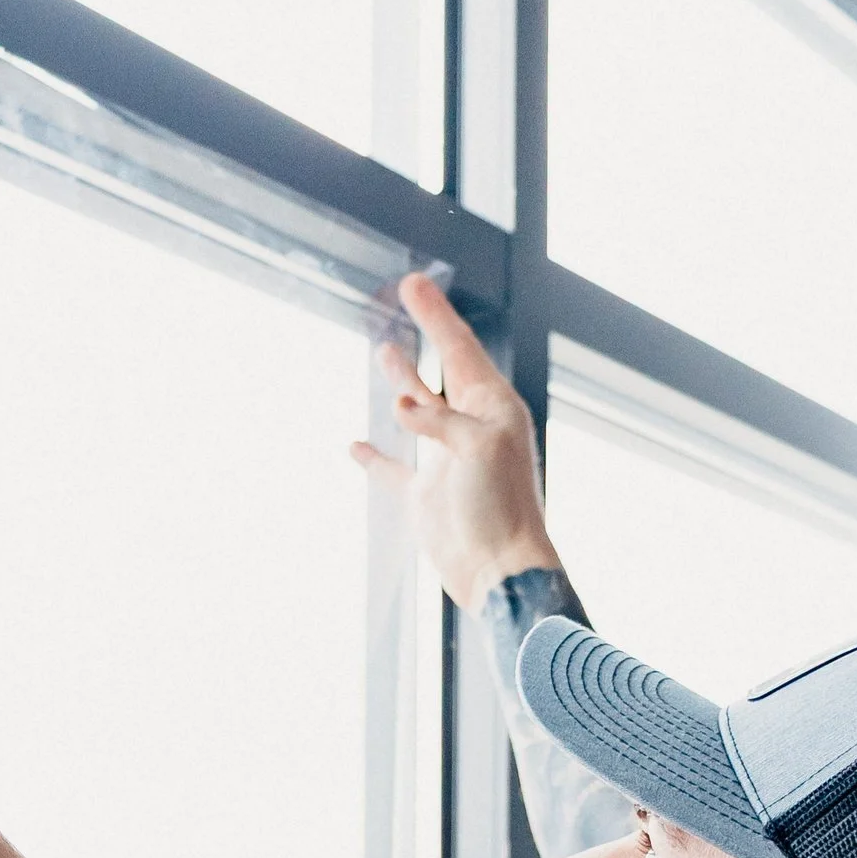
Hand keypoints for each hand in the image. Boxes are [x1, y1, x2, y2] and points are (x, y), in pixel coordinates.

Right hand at [354, 271, 560, 611]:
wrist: (499, 574)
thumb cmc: (500, 507)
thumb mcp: (478, 447)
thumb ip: (440, 420)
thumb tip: (400, 405)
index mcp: (492, 408)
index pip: (458, 348)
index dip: (434, 314)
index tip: (412, 283)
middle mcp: (470, 428)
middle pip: (440, 368)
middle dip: (423, 332)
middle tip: (405, 296)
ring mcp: (445, 460)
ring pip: (417, 411)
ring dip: (401, 380)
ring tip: (383, 350)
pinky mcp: (424, 496)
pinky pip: (394, 470)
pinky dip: (375, 457)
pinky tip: (355, 446)